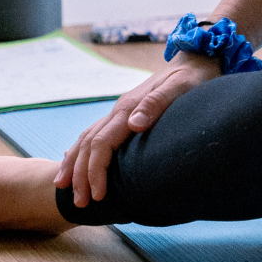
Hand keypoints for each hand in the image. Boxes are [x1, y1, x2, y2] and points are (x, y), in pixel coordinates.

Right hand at [54, 51, 219, 206]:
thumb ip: (157, 103)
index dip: (95, 171)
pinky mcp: (126, 112)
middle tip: (80, 203)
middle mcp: (120, 109)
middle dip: (80, 175)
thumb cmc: (192, 76)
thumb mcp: (180, 88)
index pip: (101, 143)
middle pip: (88, 144)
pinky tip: (75, 161)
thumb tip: (133, 124)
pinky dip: (81, 149)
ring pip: (87, 138)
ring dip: (75, 164)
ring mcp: (121, 110)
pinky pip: (95, 133)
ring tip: (65, 188)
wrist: (196, 58)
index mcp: (129, 107)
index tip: (98, 195)